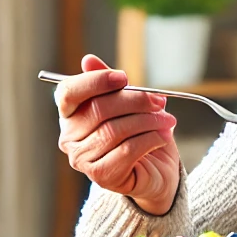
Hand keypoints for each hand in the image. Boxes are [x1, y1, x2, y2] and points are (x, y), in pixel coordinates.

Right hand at [55, 54, 180, 214]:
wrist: (155, 171)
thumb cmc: (137, 134)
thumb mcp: (126, 103)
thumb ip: (108, 83)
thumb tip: (88, 60)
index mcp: (69, 115)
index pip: (69, 92)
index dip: (96, 81)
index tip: (124, 78)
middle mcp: (69, 138)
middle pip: (98, 109)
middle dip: (134, 101)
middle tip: (159, 101)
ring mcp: (82, 159)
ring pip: (115, 130)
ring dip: (148, 121)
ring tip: (167, 120)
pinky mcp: (101, 176)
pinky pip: (128, 150)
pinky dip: (151, 139)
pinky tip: (163, 136)